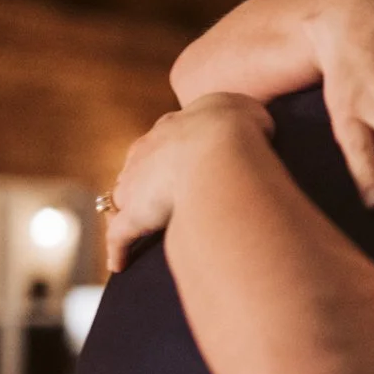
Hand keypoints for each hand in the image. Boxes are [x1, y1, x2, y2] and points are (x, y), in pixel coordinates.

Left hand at [102, 94, 276, 270]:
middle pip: (138, 171)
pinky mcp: (134, 216)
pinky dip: (118, 250)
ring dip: (134, 213)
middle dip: (146, 184)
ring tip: (145, 231)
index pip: (162, 143)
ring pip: (126, 200)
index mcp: (172, 128)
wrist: (218, 146)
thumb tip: (256, 126)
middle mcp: (146, 154)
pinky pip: (119, 237)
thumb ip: (242, 118)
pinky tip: (119, 264)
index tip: (182, 166)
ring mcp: (137, 185)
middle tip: (164, 199)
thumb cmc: (236, 127)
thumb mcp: (243, 110)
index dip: (170, 155)